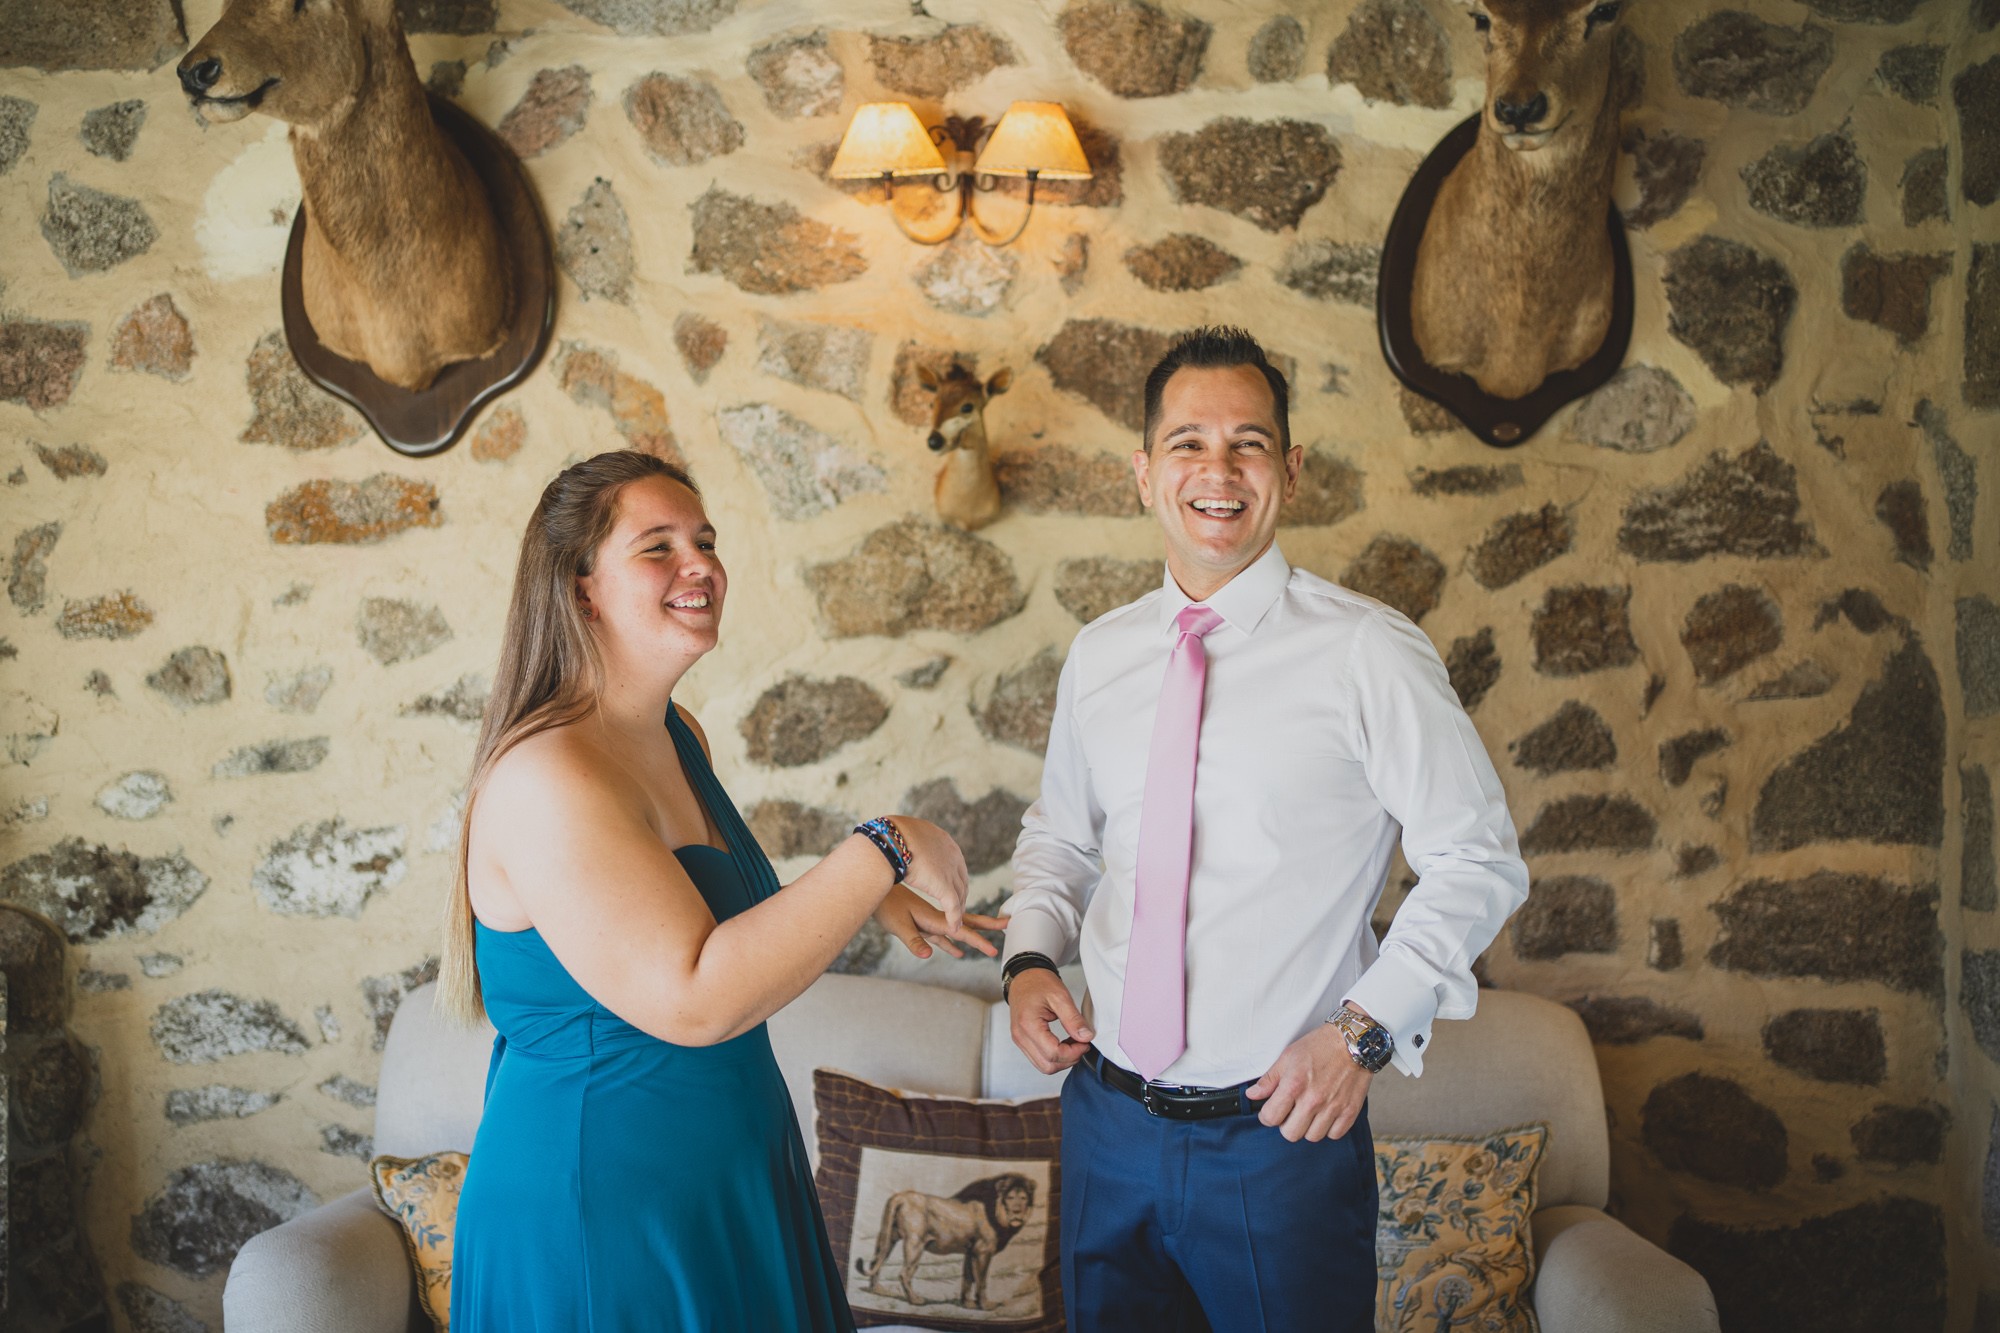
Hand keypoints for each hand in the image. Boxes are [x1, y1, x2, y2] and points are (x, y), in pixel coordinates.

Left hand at [876, 885, 1006, 959]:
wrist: (874, 879)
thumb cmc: (883, 904)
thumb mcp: (898, 925)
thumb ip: (913, 941)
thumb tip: (927, 955)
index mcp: (934, 918)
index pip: (962, 930)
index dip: (977, 941)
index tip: (994, 949)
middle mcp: (936, 915)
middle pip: (967, 921)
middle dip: (986, 927)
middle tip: (1006, 926)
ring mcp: (930, 915)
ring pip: (957, 924)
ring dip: (972, 931)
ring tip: (987, 940)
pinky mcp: (921, 916)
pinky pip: (944, 927)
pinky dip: (953, 937)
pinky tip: (956, 947)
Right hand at [884, 817, 968, 935]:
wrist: (890, 837)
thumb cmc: (889, 835)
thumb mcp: (904, 834)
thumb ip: (910, 840)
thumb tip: (900, 840)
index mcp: (944, 841)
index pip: (956, 864)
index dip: (954, 878)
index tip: (951, 889)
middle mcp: (952, 856)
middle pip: (961, 880)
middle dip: (959, 895)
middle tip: (956, 909)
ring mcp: (949, 871)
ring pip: (959, 894)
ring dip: (957, 909)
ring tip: (955, 922)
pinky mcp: (944, 886)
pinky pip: (952, 906)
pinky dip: (954, 918)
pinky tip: (953, 928)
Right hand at [1007, 967, 1093, 1073]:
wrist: (1024, 976)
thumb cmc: (1039, 982)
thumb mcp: (1060, 996)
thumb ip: (1073, 1019)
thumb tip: (1086, 1037)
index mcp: (1028, 1025)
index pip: (1053, 1053)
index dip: (1073, 1052)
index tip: (1085, 1042)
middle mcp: (1020, 1036)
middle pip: (1047, 1066)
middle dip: (1068, 1059)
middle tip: (1081, 1044)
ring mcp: (1019, 1040)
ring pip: (1043, 1066)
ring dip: (1062, 1060)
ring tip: (1073, 1043)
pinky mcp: (1022, 1041)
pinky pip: (1039, 1058)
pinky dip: (1054, 1056)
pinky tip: (1064, 1044)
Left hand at [1246, 1024, 1372, 1142]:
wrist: (1353, 1042)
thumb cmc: (1320, 1046)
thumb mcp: (1288, 1057)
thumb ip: (1269, 1079)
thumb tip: (1253, 1095)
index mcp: (1294, 1085)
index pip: (1271, 1117)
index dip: (1266, 1116)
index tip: (1271, 1111)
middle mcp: (1313, 1100)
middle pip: (1290, 1134)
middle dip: (1286, 1124)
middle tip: (1290, 1112)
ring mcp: (1333, 1107)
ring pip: (1312, 1137)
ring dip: (1308, 1127)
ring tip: (1309, 1113)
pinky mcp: (1350, 1111)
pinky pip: (1335, 1134)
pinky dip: (1329, 1129)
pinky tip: (1325, 1115)